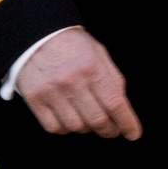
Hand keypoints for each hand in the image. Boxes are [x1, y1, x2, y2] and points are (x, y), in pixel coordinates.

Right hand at [16, 27, 141, 139]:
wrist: (35, 34)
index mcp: (92, 68)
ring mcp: (51, 92)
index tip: (133, 134)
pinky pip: (54, 127)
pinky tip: (70, 120)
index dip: (127, 123)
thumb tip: (123, 107)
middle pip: (97, 120)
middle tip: (113, 130)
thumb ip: (113, 79)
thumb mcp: (99, 53)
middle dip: (110, 130)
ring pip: (76, 127)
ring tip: (89, 121)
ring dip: (87, 129)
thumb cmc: (72, 44)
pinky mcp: (34, 99)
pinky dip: (65, 129)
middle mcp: (72, 82)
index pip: (115, 104)